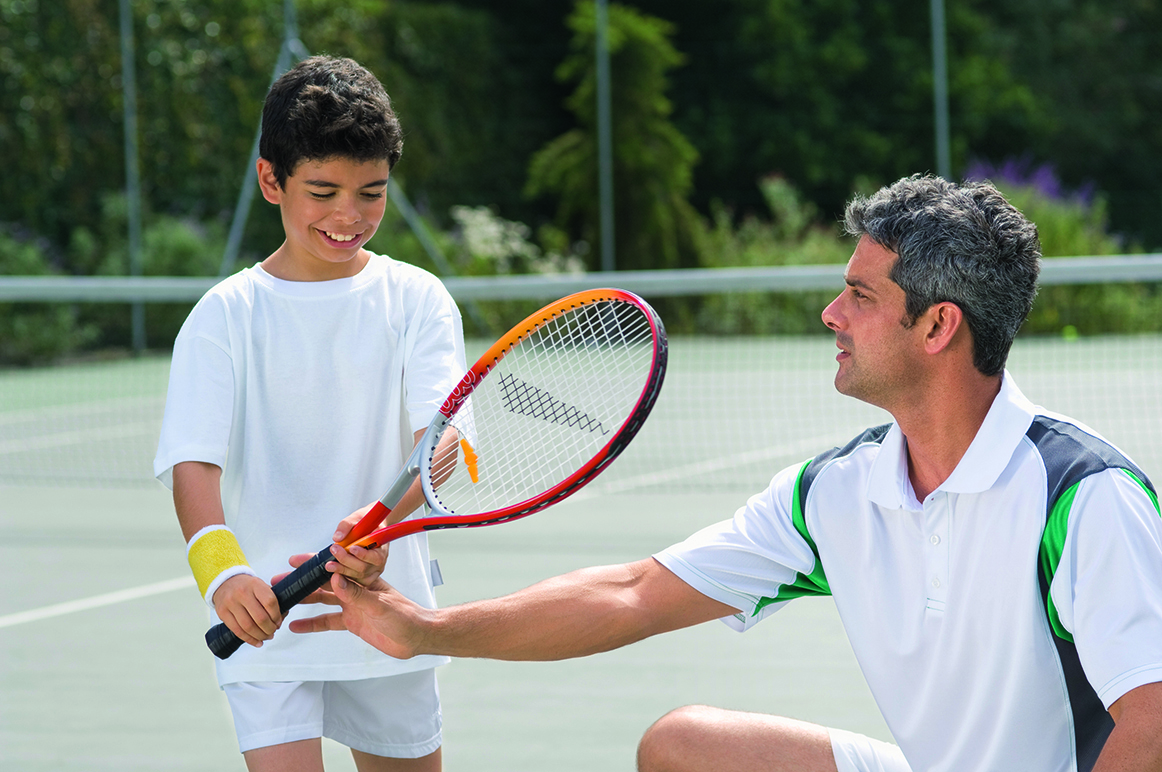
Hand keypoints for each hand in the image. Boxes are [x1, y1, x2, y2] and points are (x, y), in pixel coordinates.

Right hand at [211, 573, 281, 647]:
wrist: (225, 583)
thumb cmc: (247, 587)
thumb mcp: (261, 586)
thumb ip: (272, 600)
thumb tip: (283, 616)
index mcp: (255, 584)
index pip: (270, 602)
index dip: (277, 616)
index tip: (278, 622)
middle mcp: (242, 593)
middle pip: (260, 617)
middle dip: (270, 629)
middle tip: (273, 631)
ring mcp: (230, 603)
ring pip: (248, 626)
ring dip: (260, 636)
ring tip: (266, 637)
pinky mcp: (222, 613)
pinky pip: (237, 631)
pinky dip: (249, 639)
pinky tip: (257, 641)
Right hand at [288, 574, 429, 659]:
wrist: (415, 637)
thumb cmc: (404, 615)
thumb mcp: (379, 605)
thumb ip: (356, 595)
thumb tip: (335, 579)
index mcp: (362, 580)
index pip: (336, 568)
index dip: (316, 564)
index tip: (297, 562)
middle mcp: (355, 590)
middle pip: (324, 583)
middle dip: (303, 580)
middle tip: (280, 580)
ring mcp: (352, 606)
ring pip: (323, 601)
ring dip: (304, 600)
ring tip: (283, 600)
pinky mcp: (351, 622)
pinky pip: (328, 622)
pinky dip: (312, 623)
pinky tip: (296, 626)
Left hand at [332, 505, 390, 584]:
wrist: (370, 527)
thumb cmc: (366, 522)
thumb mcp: (357, 517)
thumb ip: (347, 525)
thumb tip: (337, 537)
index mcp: (382, 546)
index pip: (375, 556)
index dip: (363, 554)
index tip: (351, 548)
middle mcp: (380, 561)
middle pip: (364, 568)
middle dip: (346, 561)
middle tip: (334, 550)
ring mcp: (373, 570)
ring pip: (358, 576)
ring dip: (342, 570)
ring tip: (329, 564)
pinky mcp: (365, 575)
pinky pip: (355, 580)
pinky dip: (343, 576)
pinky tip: (334, 569)